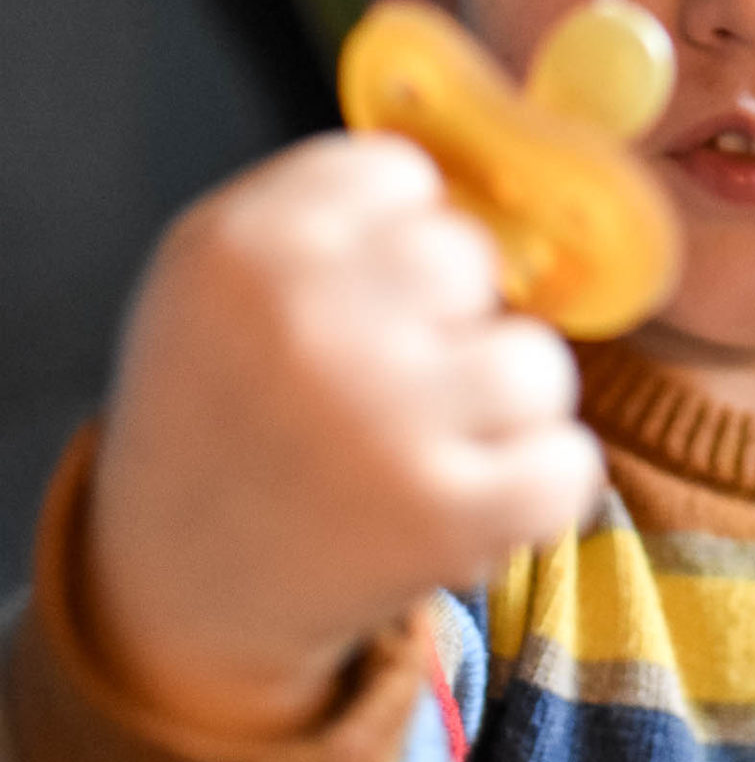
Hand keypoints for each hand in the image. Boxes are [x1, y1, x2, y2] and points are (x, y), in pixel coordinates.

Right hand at [84, 133, 602, 738]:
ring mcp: (382, 420)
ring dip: (500, 406)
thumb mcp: (222, 277)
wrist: (180, 592)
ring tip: (426, 442)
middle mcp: (309, 320)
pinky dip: (536, 486)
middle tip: (387, 380)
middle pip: (470, 258)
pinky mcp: (444, 517)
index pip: (401, 173)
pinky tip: (467, 497)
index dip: (396, 235)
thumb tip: (501, 169)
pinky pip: (568, 462)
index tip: (361, 291)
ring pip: (535, 361)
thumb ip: (338, 204)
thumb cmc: (223, 408)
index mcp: (243, 245)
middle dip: (449, 316)